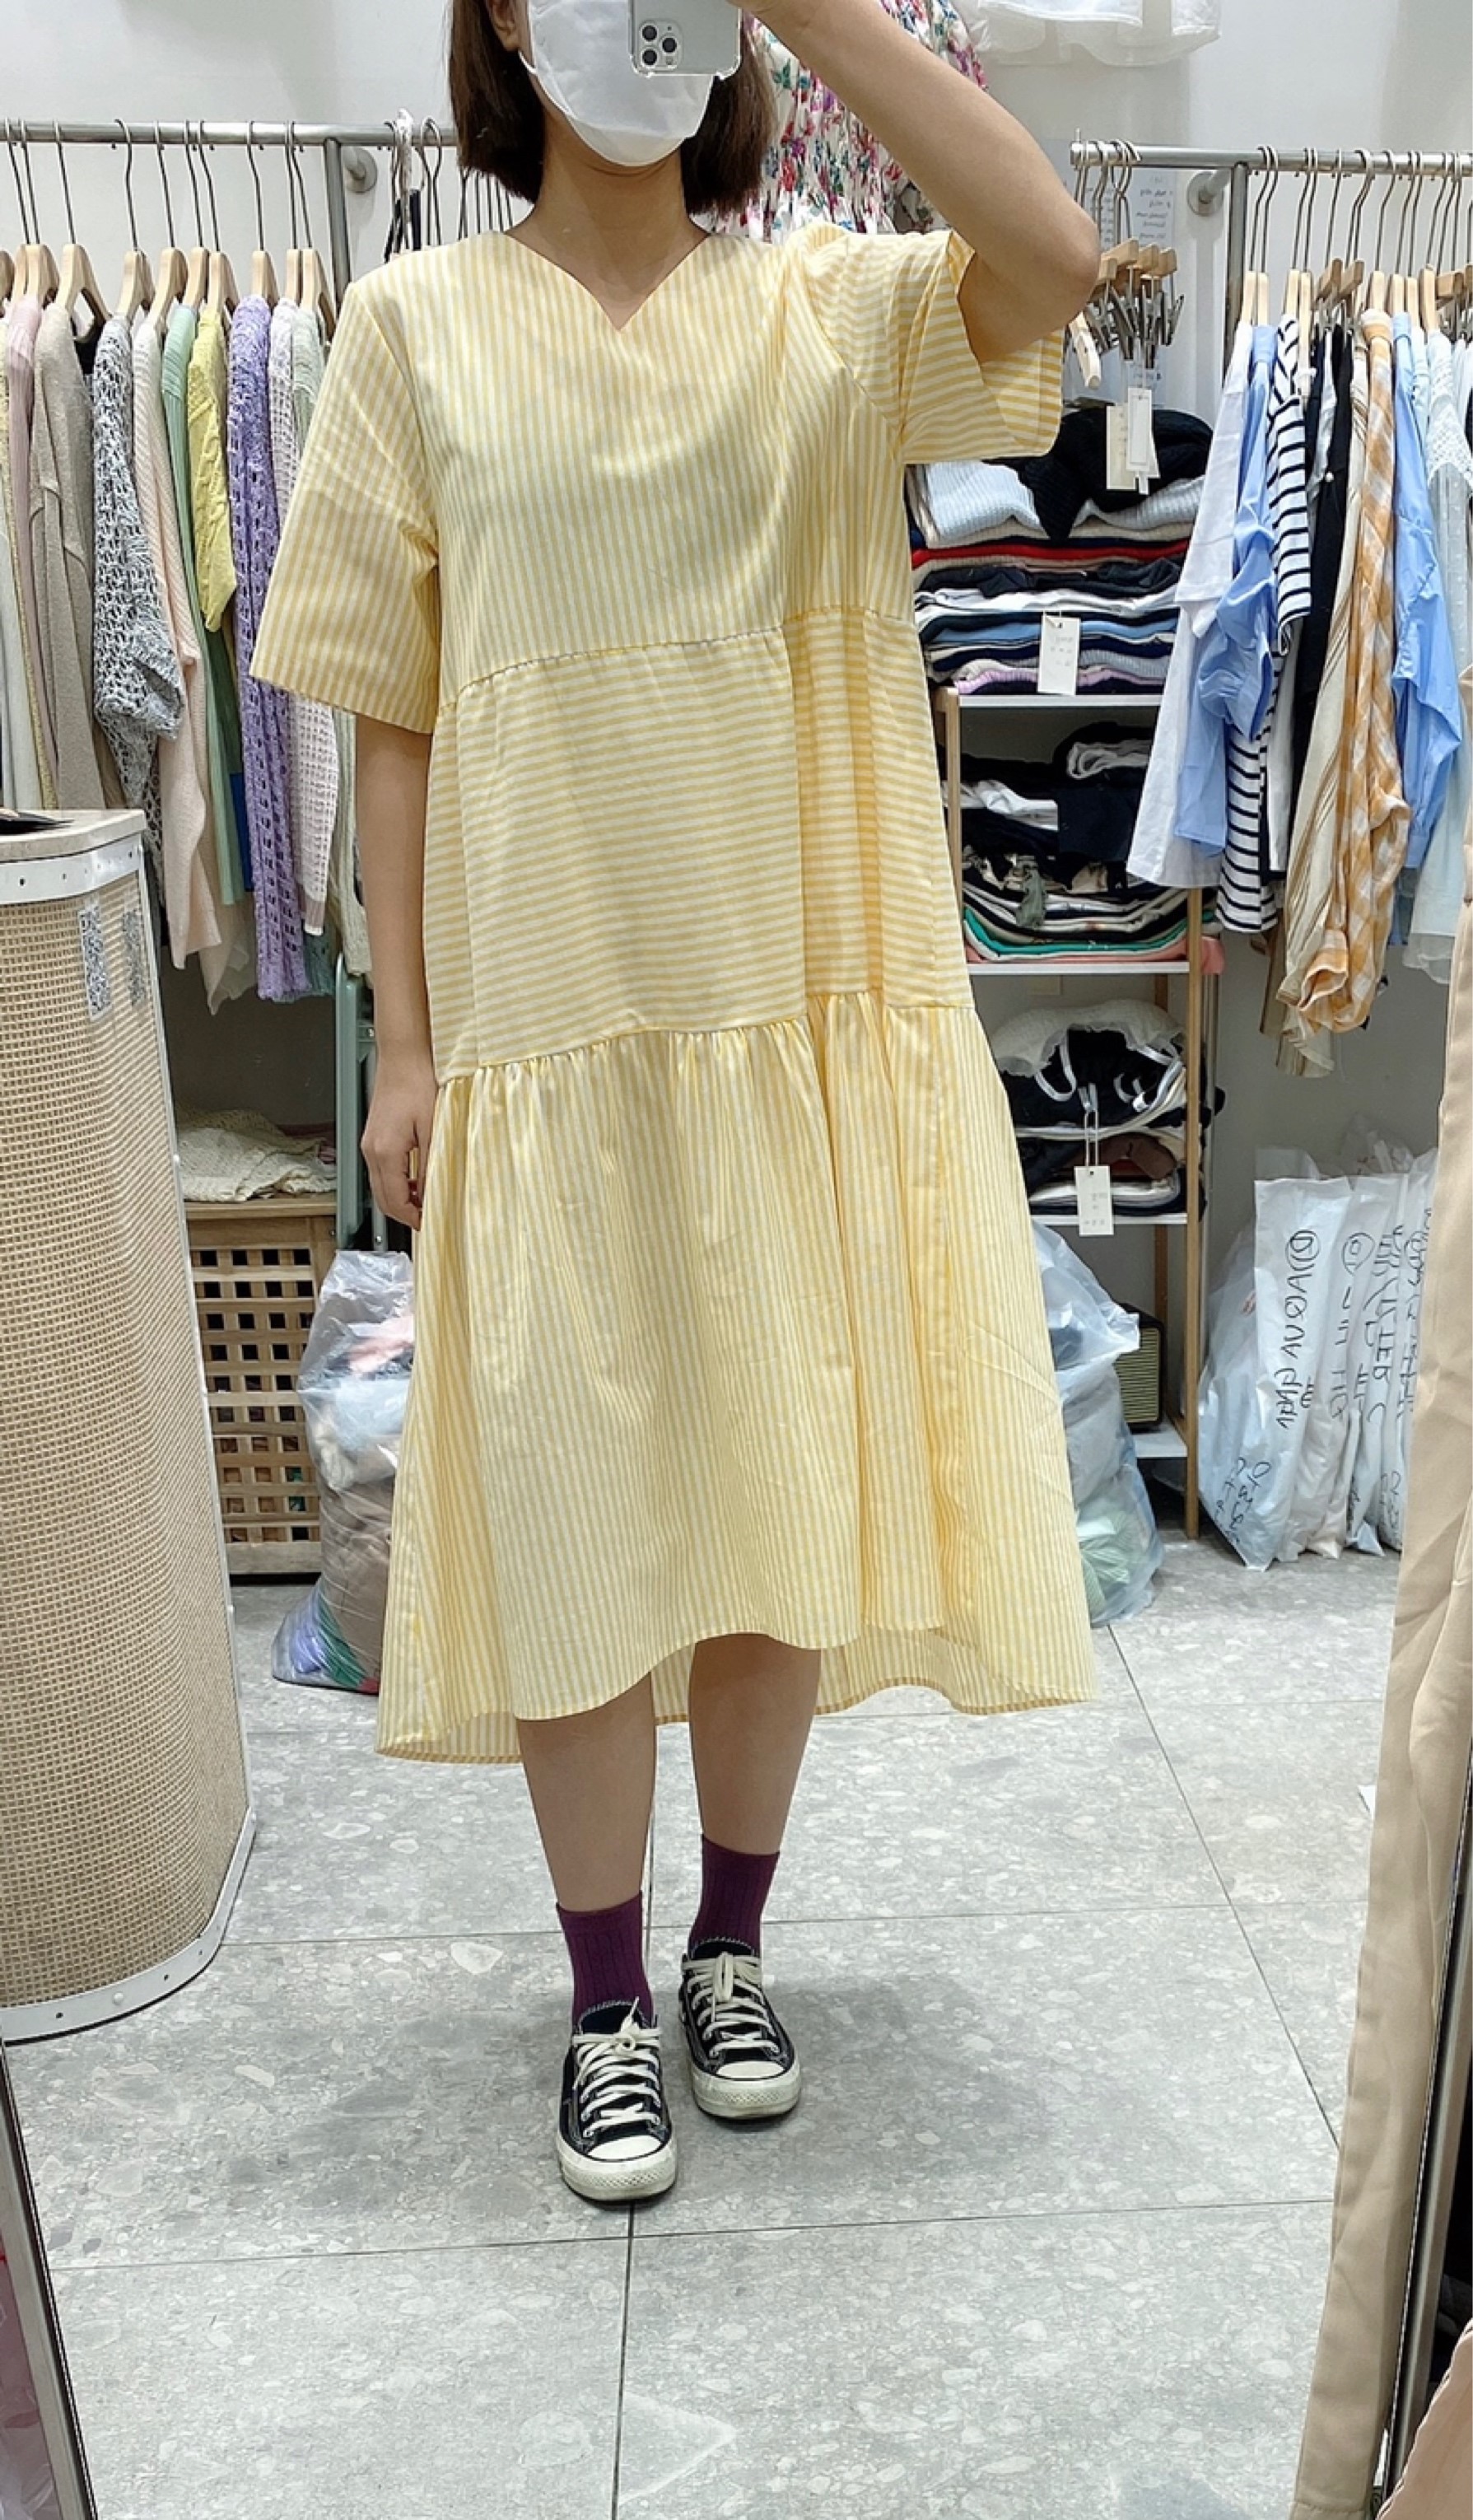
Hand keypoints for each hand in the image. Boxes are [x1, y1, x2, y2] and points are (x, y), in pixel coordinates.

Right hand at [363, 1051, 438, 1229]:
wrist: (403, 1056)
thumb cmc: (417, 1082)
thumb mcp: (433, 1128)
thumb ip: (432, 1165)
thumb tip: (434, 1194)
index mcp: (385, 1151)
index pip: (395, 1200)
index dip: (413, 1217)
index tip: (431, 1224)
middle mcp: (372, 1150)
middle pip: (383, 1199)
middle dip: (405, 1213)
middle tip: (429, 1218)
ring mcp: (369, 1144)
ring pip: (380, 1187)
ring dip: (401, 1199)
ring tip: (427, 1200)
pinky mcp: (373, 1138)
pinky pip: (381, 1171)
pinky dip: (397, 1183)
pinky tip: (416, 1179)